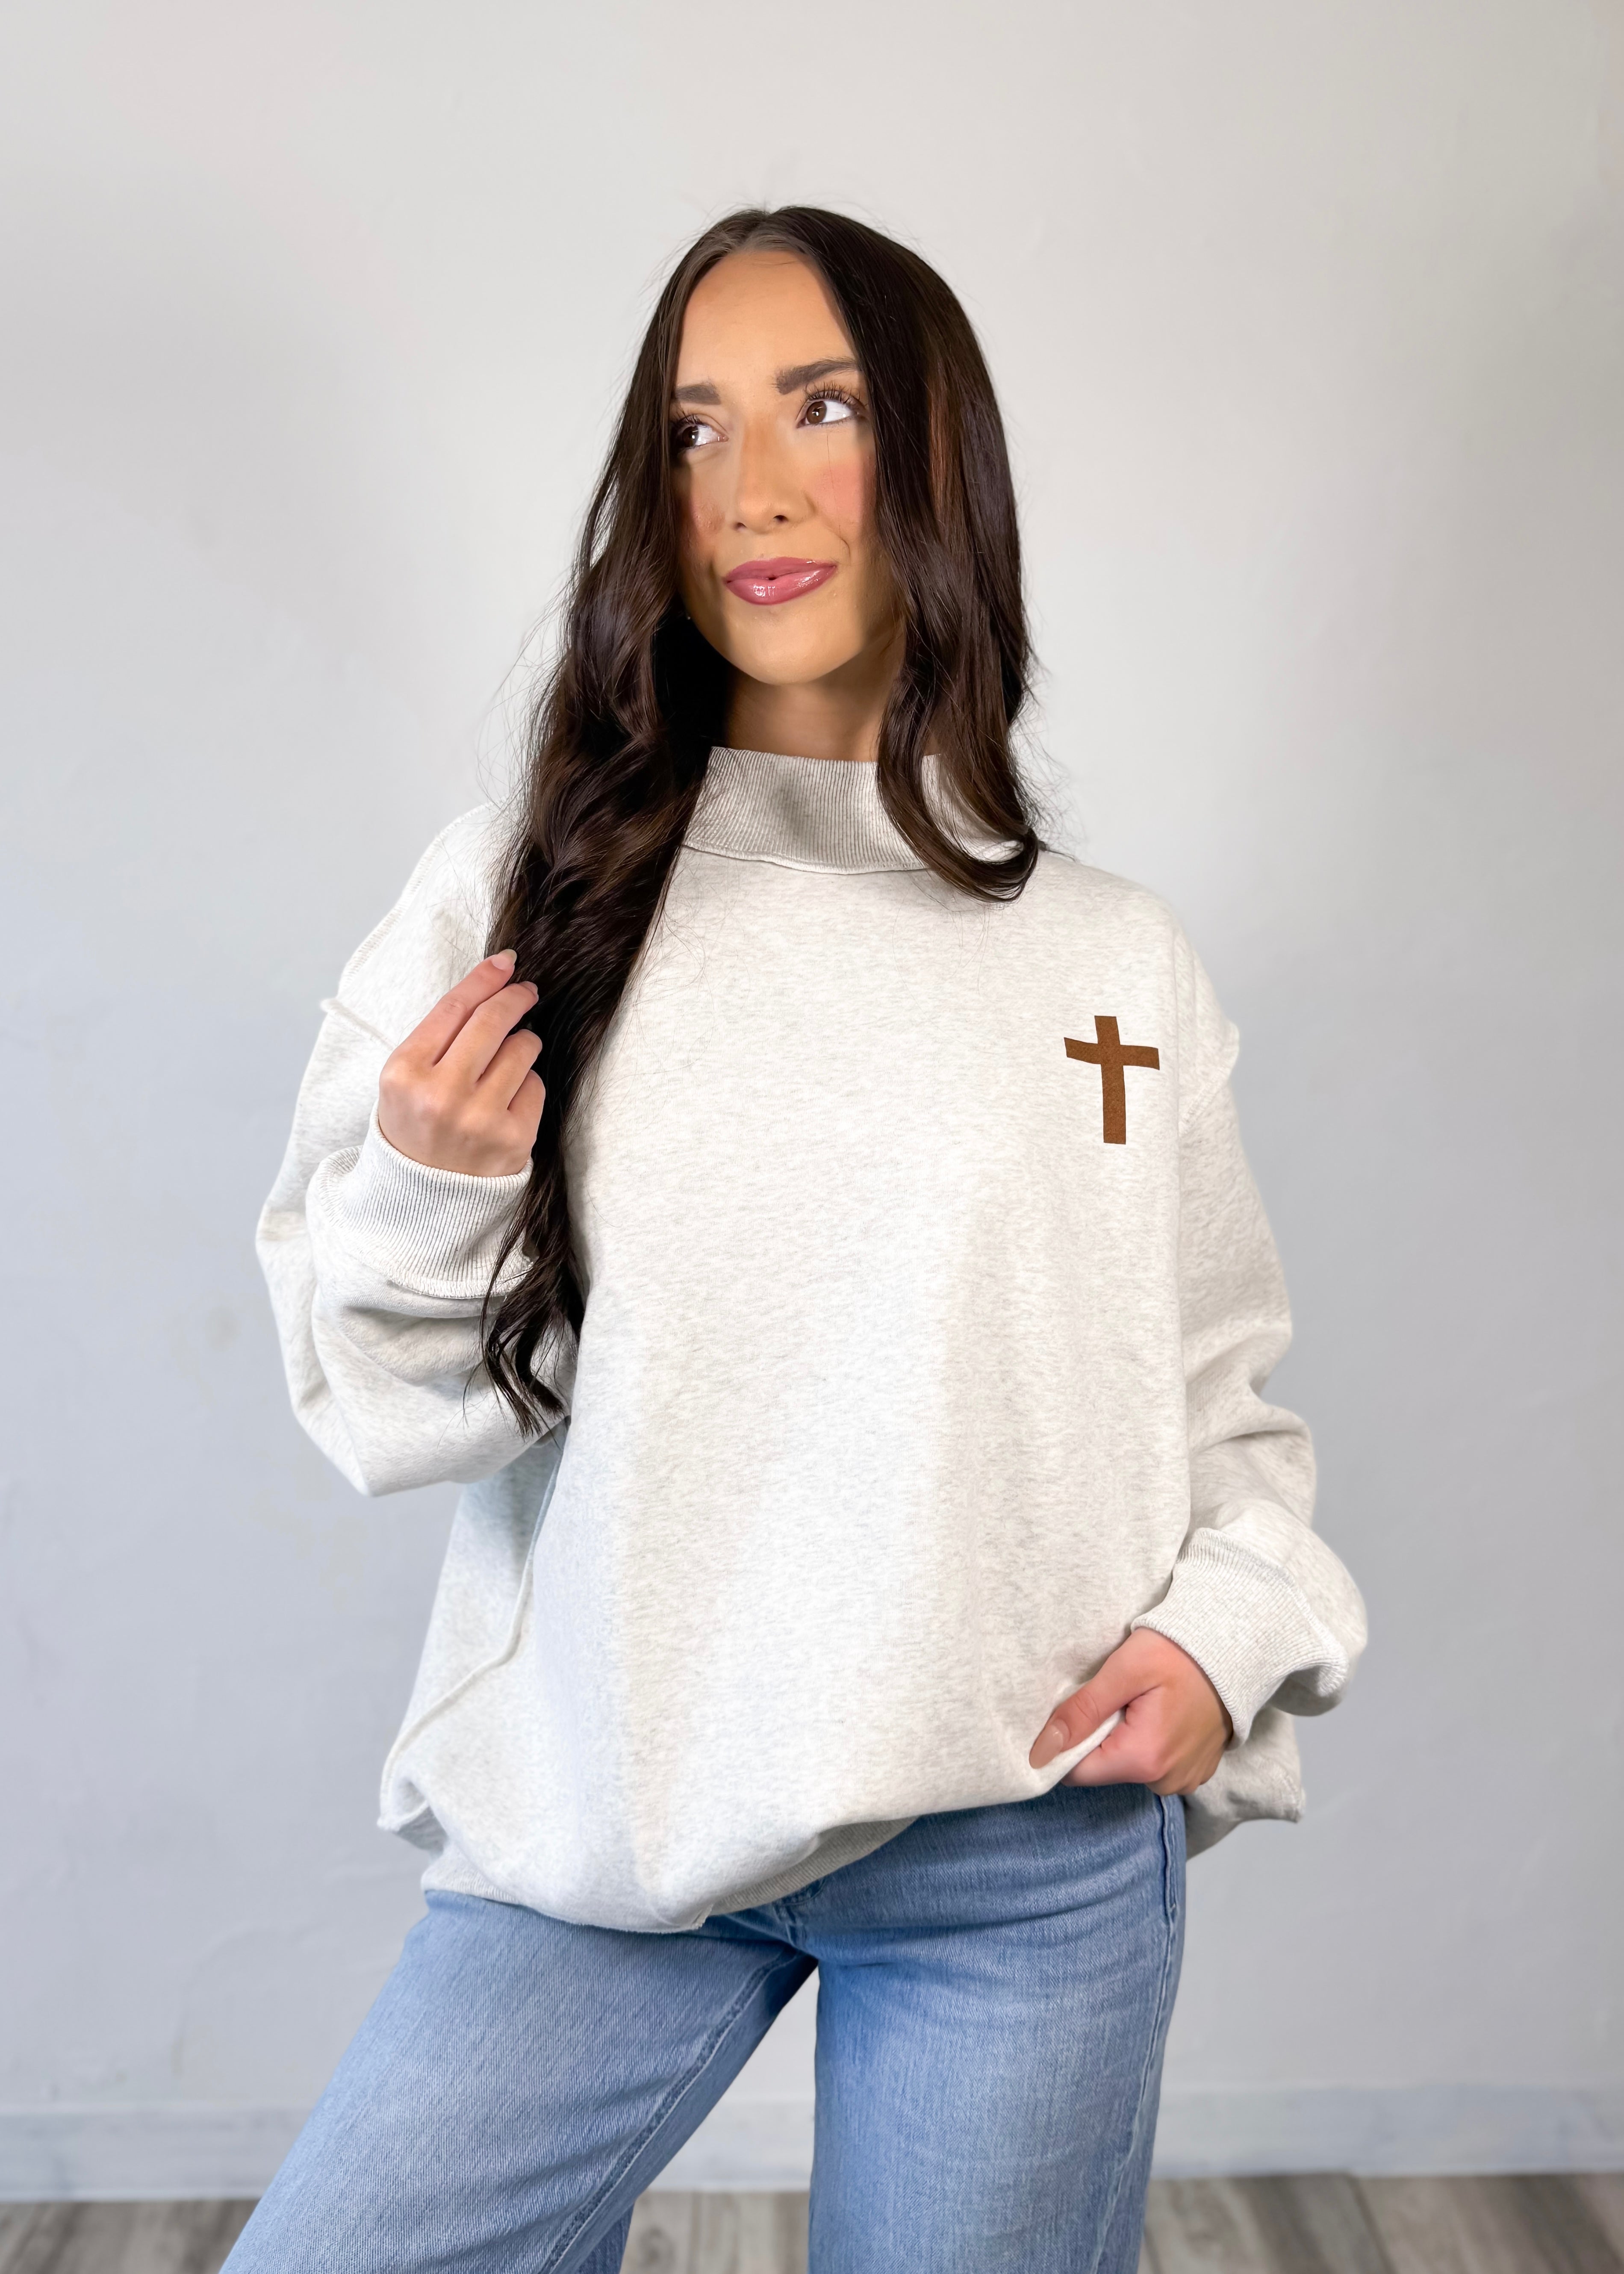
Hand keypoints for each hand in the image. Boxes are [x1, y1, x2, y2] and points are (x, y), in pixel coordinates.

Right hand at [377, 951, 543, 1176]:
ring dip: (521, 1045)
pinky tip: (505, 1102)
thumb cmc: (415, 1127)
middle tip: (526, 991)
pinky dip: (525, 1086)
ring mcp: (479, 1119)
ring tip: (505, 1061)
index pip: (454, 1007)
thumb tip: (493, 984)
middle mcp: (441, 1095)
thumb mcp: (406, 1078)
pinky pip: (534, 1086)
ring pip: (521, 1050)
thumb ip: (440, 1035)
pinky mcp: (512, 1140)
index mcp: (405, 1073)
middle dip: (515, 997)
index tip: (505, 963)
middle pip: (492, 1021)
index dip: (485, 978)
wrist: (422, 1198)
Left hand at [1028, 1630, 1233, 1795]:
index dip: (1067, 1742)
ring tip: (1144, 1702)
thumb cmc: (1179, 1652)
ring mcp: (1184, 1780)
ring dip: (1124, 1738)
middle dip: (1099, 1736)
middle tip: (1120, 1698)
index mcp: (1144, 1760)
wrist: (1235, 1648)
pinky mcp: (1195, 1772)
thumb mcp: (1123, 1671)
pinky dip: (1148, 1742)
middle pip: (1103, 1769)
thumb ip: (1081, 1712)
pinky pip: (1154, 1765)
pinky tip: (1161, 1713)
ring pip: (1128, 1767)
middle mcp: (1166, 1781)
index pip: (1076, 1772)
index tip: (1080, 1710)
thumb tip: (1041, 1751)